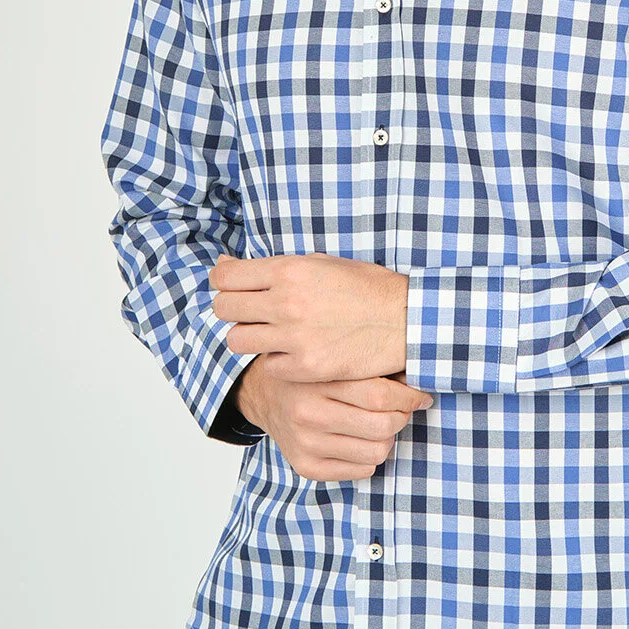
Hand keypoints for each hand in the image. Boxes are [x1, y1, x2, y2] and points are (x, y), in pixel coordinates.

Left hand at [209, 251, 409, 382]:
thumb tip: (226, 265)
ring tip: (269, 334)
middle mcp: (286, 302)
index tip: (232, 286)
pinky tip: (296, 352)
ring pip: (237, 340)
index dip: (223, 281)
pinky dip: (278, 361)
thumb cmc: (365, 287)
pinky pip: (268, 366)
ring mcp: (295, 337)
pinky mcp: (306, 366)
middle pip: (223, 308)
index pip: (225, 276)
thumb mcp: (321, 262)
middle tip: (249, 312)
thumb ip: (275, 267)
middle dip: (231, 309)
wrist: (405, 320)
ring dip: (249, 337)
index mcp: (289, 270)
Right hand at [235, 356, 433, 481]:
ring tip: (377, 424)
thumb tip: (421, 374)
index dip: (410, 397)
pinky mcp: (305, 466)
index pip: (380, 395)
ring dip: (386, 438)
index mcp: (317, 379)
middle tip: (400, 409)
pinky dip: (369, 456)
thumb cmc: (312, 372)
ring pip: (376, 451)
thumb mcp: (335, 357)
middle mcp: (308, 413)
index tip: (421, 396)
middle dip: (401, 417)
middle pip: (382, 425)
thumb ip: (370, 365)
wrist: (265, 394)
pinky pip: (362, 470)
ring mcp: (305, 443)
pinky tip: (359, 439)